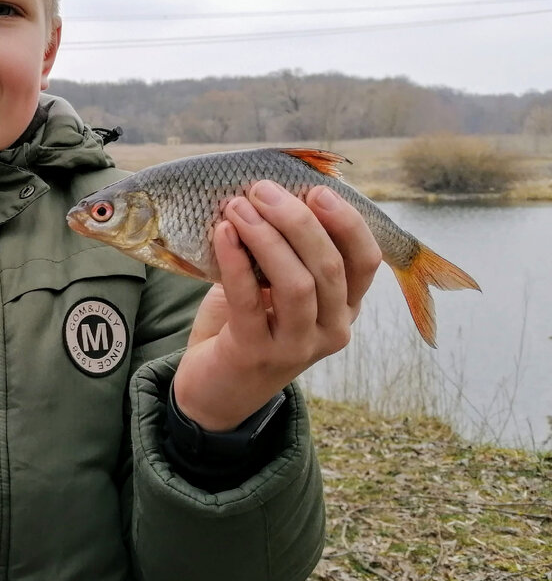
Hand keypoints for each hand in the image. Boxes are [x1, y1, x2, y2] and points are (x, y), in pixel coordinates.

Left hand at [173, 181, 381, 431]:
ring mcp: (297, 347)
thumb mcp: (273, 287)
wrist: (213, 389)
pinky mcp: (256, 354)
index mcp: (344, 308)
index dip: (347, 222)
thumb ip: (282, 251)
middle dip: (297, 220)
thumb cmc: (245, 327)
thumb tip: (272, 193)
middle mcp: (331, 330)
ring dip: (267, 237)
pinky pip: (249, 300)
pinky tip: (222, 233)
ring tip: (238, 208)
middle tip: (262, 190)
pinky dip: (236, 261)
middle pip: (329, 266)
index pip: (366, 261)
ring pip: (297, 284)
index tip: (316, 190)